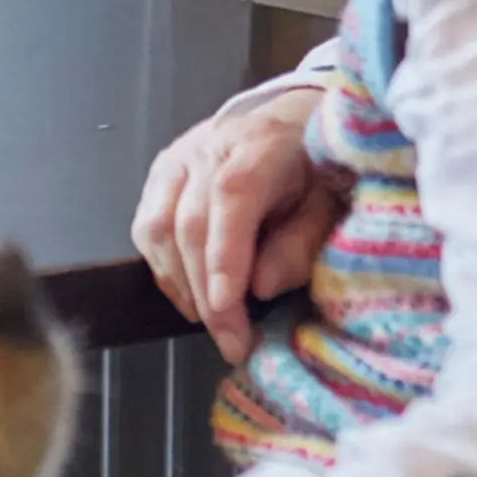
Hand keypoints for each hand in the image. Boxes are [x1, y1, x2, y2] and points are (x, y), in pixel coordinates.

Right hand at [132, 85, 348, 359]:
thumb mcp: (329, 211)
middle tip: (233, 341)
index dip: (225, 255)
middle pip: (190, 222)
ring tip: (215, 322)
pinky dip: (167, 272)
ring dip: (184, 286)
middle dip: (208, 293)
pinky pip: (147, 231)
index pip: (232, 196)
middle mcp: (210, 146)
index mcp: (262, 144)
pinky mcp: (158, 177)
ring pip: (159, 229)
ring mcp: (177, 160)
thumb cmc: (315, 178)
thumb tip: (260, 288)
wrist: (292, 135)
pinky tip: (193, 296)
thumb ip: (301, 246)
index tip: (229, 309)